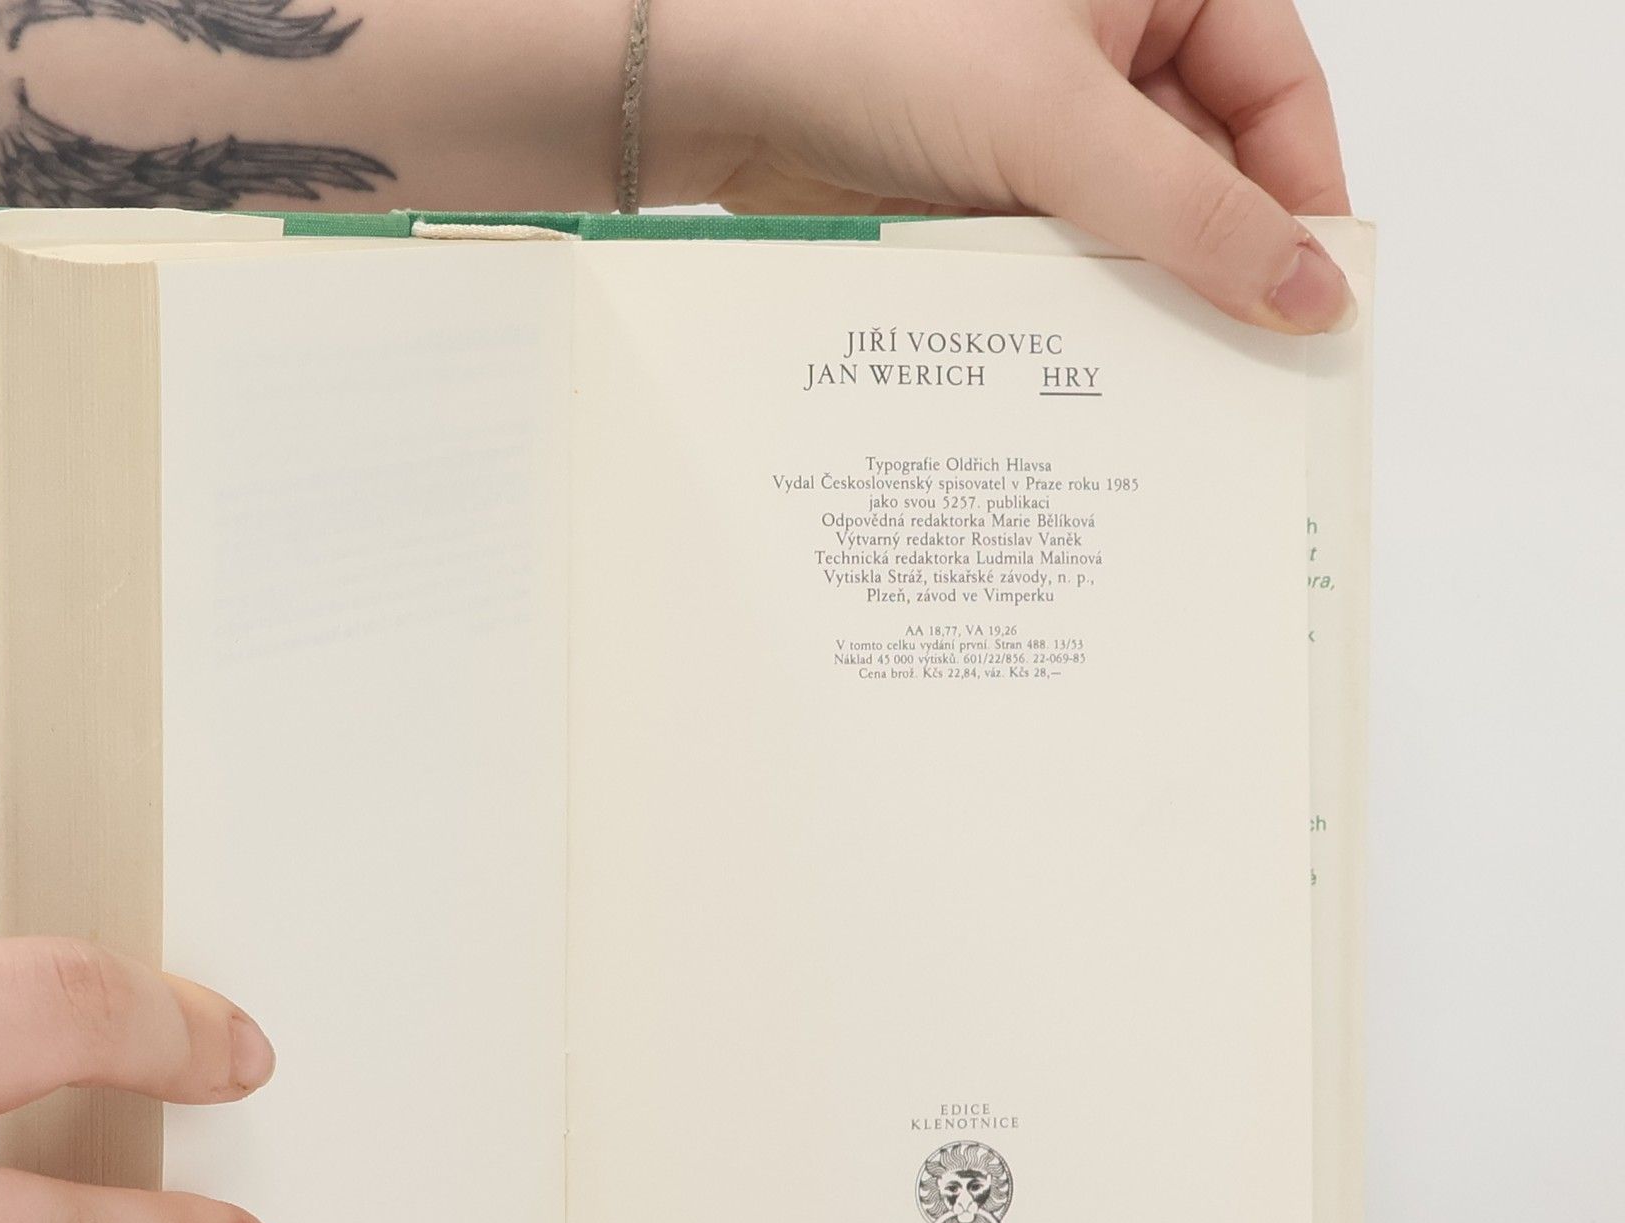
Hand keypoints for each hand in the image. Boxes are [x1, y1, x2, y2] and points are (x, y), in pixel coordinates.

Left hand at [671, 0, 1353, 332]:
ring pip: (1127, 219)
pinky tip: (1076, 362)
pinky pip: (1055, 250)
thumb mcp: (1062, 125)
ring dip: (1136, 291)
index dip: (1302, 192)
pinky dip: (1066, 302)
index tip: (1316, 296)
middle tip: (1240, 363)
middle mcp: (1105, 37)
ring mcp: (1039, 113)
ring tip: (1159, 377)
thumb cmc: (874, 34)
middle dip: (1213, 255)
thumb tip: (1311, 288)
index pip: (1277, 87)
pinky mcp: (982, 181)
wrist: (717, 80)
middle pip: (1206, 163)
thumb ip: (1193, 212)